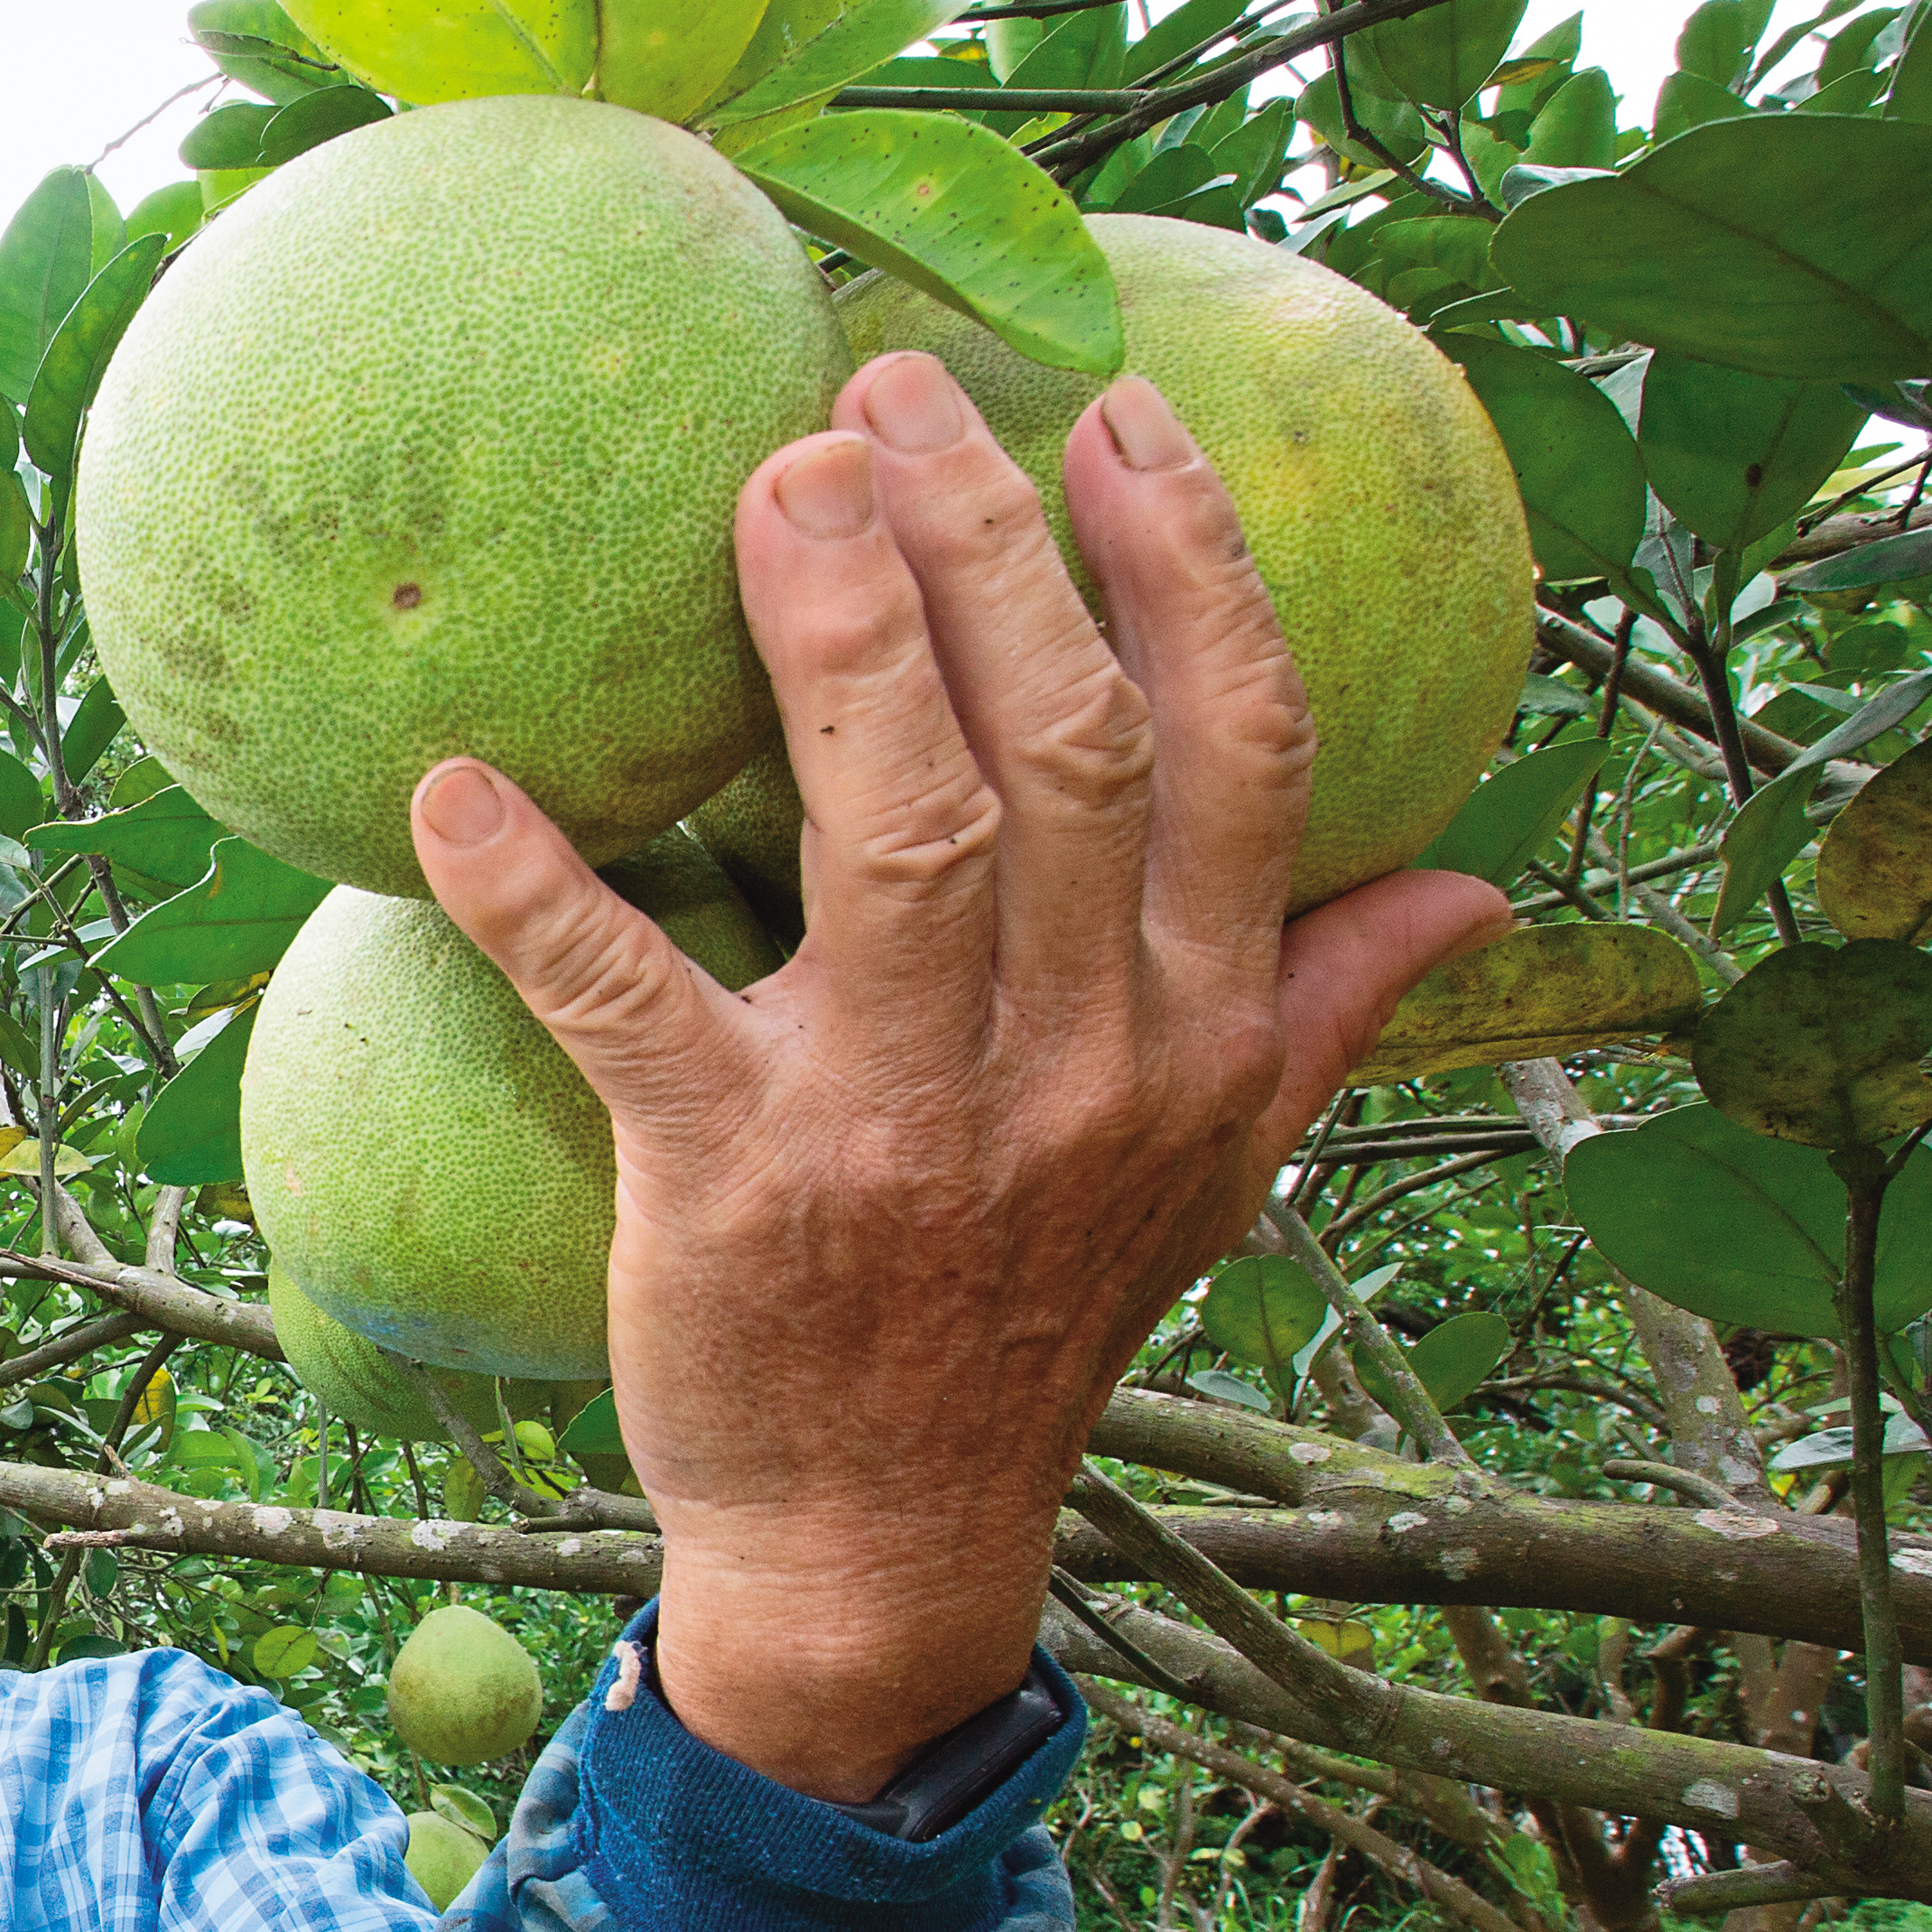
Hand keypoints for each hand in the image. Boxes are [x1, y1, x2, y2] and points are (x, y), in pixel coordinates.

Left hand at [404, 347, 1507, 1801]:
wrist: (888, 1543)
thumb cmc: (1036, 1322)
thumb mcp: (1221, 1173)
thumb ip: (1330, 1010)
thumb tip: (1474, 887)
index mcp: (1202, 1034)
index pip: (1243, 753)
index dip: (1186, 565)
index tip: (1110, 410)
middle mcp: (1080, 1067)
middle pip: (1069, 750)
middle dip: (987, 548)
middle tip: (885, 387)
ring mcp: (904, 1128)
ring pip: (898, 836)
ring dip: (833, 644)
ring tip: (767, 484)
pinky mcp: (729, 1190)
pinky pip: (628, 1008)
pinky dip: (538, 892)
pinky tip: (457, 782)